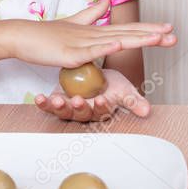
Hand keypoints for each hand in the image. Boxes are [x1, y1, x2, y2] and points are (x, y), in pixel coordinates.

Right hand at [2, 0, 175, 67]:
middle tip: (174, 35)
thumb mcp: (73, 23)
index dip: (148, 29)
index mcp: (95, 31)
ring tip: (157, 38)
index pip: (127, 30)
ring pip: (114, 41)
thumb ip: (91, 13)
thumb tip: (106, 1)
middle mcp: (92, 35)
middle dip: (151, 35)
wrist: (21, 36)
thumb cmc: (46, 34)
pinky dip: (104, 49)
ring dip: (136, 39)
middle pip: (127, 34)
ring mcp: (81, 43)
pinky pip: (89, 52)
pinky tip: (118, 45)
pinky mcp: (69, 54)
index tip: (168, 29)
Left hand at [35, 68, 149, 121]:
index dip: (102, 107)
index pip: (102, 111)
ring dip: (60, 108)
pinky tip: (40, 98)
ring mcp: (70, 109)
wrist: (94, 74)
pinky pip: (49, 107)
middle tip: (78, 100)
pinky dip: (44, 104)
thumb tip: (147, 111)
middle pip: (82, 114)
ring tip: (58, 100)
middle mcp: (85, 112)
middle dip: (80, 108)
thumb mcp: (124, 89)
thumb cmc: (110, 85)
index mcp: (101, 110)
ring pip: (65, 112)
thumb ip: (134, 100)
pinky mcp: (56, 103)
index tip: (102, 99)